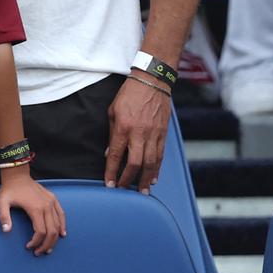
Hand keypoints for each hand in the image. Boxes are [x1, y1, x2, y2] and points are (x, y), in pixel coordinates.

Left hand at [0, 172, 65, 255]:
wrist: (17, 175)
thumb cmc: (10, 189)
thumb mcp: (2, 202)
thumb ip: (3, 216)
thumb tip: (6, 230)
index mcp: (35, 208)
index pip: (40, 232)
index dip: (36, 242)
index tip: (28, 247)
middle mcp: (46, 206)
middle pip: (52, 231)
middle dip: (46, 245)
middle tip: (39, 252)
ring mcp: (51, 202)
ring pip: (58, 225)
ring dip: (55, 239)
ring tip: (48, 248)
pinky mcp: (53, 198)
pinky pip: (61, 214)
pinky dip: (63, 225)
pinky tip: (62, 234)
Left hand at [105, 76, 169, 192]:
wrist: (152, 81)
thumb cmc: (130, 94)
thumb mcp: (113, 111)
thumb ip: (112, 134)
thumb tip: (111, 153)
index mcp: (123, 127)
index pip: (116, 156)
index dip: (112, 172)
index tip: (109, 183)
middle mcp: (139, 133)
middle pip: (135, 164)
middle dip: (129, 180)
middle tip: (124, 189)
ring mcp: (153, 134)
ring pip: (151, 163)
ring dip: (146, 179)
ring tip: (142, 191)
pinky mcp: (163, 134)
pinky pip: (160, 155)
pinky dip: (157, 169)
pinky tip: (154, 178)